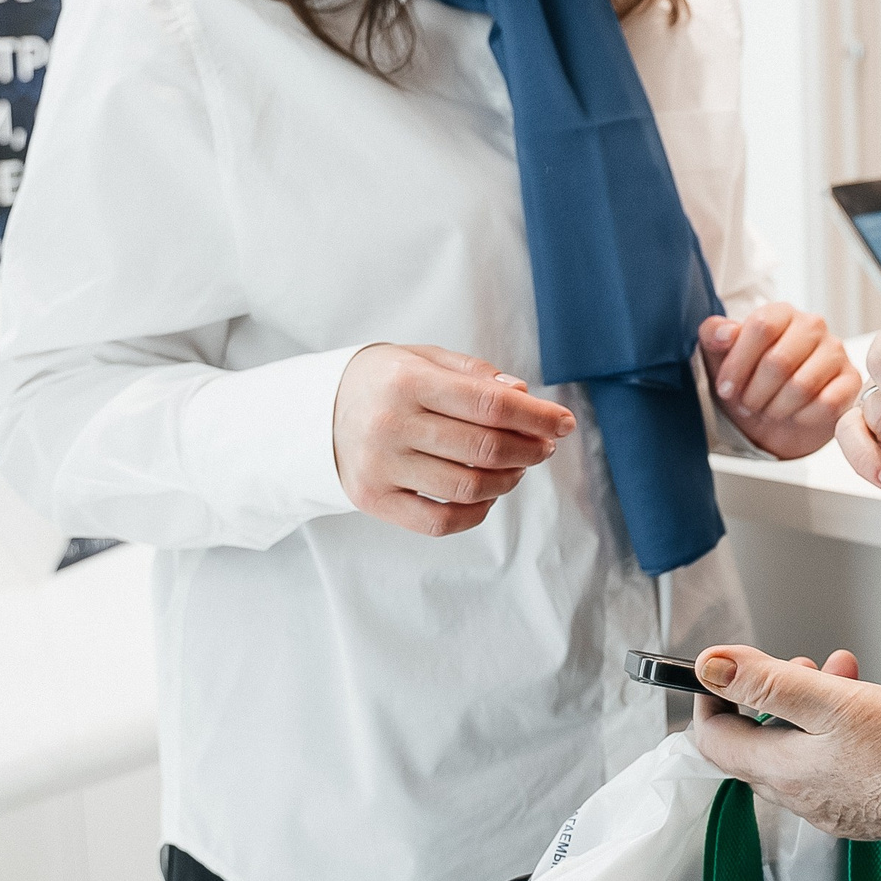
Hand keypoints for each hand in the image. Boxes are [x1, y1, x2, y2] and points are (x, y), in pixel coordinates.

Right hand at [331, 344, 575, 536]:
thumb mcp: (422, 358)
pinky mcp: (373, 500)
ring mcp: (380, 467)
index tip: (565, 423)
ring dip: (508, 480)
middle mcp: (390, 425)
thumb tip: (523, 395)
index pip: (490, 404)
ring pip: (467, 488)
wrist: (315, 412)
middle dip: (529, 450)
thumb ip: (474, 374)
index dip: (537, 416)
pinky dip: (475, 512)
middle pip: (484, 449)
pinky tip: (487, 494)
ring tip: (518, 467)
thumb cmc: (383, 381)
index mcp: (407, 381)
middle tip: (544, 447)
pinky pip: (438, 521)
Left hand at [689, 645, 880, 842]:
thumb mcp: (833, 701)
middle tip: (801, 667)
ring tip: (842, 675)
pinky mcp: (853, 805)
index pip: (713, 739)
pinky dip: (831, 730)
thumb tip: (711, 667)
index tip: (727, 672)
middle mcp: (795, 795)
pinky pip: (824, 763)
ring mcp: (825, 804)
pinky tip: (864, 707)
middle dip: (771, 694)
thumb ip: (767, 683)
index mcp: (779, 770)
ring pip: (794, 748)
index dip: (712, 699)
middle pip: (754, 741)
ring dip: (807, 706)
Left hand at [700, 301, 860, 459]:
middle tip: (747, 405)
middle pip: (779, 361)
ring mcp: (835, 352)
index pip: (761, 327)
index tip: (725, 388)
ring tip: (768, 410)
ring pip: (802, 386)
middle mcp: (812, 326)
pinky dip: (803, 417)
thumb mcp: (720, 356)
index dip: (738, 364)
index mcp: (781, 313)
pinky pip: (826, 404)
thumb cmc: (749, 379)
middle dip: (755, 393)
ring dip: (776, 408)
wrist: (775, 414)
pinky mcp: (850, 380)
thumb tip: (725, 333)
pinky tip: (794, 415)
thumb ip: (713, 335)